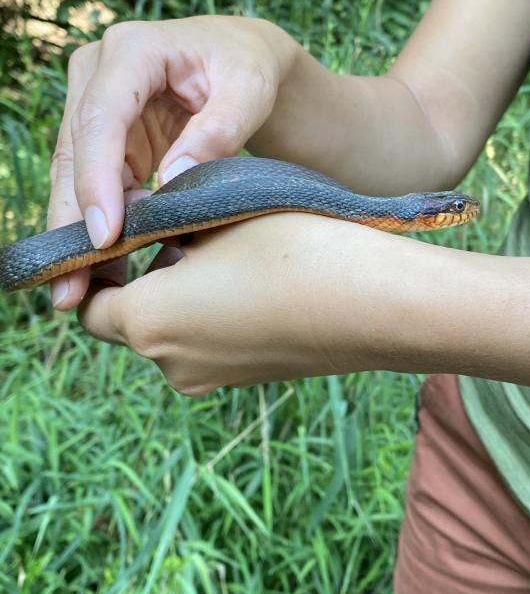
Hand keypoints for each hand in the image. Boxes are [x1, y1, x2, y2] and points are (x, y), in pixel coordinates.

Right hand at [48, 15, 295, 308]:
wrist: (242, 58)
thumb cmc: (248, 68)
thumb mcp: (249, 92)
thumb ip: (217, 131)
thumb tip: (172, 183)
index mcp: (133, 50)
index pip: (101, 119)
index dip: (96, 180)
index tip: (105, 237)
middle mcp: (98, 74)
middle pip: (74, 153)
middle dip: (70, 222)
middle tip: (68, 287)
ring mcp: (95, 105)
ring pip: (74, 176)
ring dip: (76, 234)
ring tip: (76, 292)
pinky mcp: (106, 137)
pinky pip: (95, 187)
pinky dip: (100, 226)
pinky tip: (101, 270)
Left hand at [77, 213, 386, 395]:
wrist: (374, 303)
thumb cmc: (292, 248)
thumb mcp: (216, 215)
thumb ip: (162, 219)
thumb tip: (140, 214)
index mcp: (148, 322)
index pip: (91, 305)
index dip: (97, 270)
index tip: (120, 235)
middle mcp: (171, 363)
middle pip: (130, 319)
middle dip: (141, 276)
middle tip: (172, 228)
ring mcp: (211, 377)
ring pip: (170, 330)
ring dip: (178, 292)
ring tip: (217, 246)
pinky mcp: (246, 379)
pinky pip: (206, 342)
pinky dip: (210, 312)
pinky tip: (248, 275)